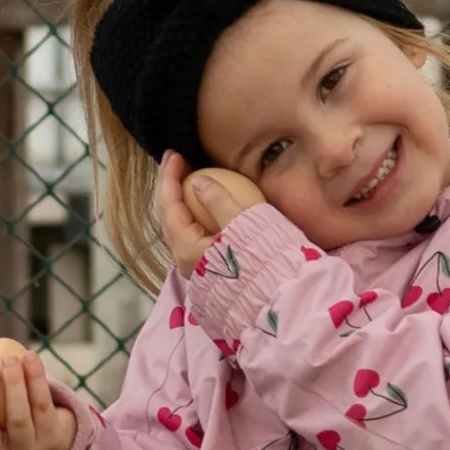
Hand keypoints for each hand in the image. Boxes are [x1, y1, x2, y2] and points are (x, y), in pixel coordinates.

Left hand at [158, 154, 265, 276]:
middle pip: (168, 218)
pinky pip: (191, 237)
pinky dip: (190, 216)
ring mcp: (196, 269)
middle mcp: (186, 263)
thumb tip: (199, 181)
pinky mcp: (208, 271)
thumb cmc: (264, 259)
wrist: (281, 295)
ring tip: (184, 178)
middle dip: (169, 187)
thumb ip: (218, 200)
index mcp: (189, 250)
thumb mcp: (243, 223)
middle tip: (174, 161)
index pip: (170, 207)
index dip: (169, 178)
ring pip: (178, 228)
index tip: (174, 154)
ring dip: (179, 201)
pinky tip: (199, 205)